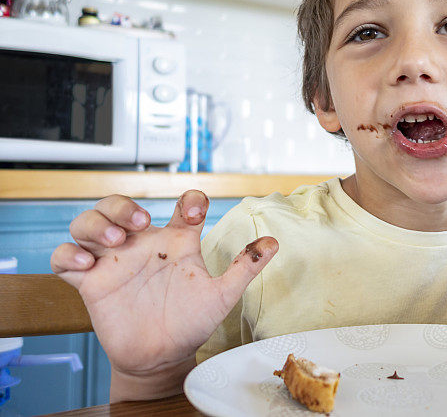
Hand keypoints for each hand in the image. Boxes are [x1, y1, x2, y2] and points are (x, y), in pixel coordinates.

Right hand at [50, 191, 277, 399]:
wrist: (163, 356)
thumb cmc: (191, 322)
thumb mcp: (221, 294)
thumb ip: (245, 267)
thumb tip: (273, 242)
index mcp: (178, 242)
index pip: (181, 205)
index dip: (190, 199)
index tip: (195, 212)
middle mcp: (143, 246)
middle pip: (120, 205)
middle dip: (124, 205)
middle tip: (141, 223)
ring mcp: (114, 262)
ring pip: (88, 223)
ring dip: (96, 223)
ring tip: (114, 241)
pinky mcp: (91, 283)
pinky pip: (64, 258)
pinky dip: (69, 255)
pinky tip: (87, 265)